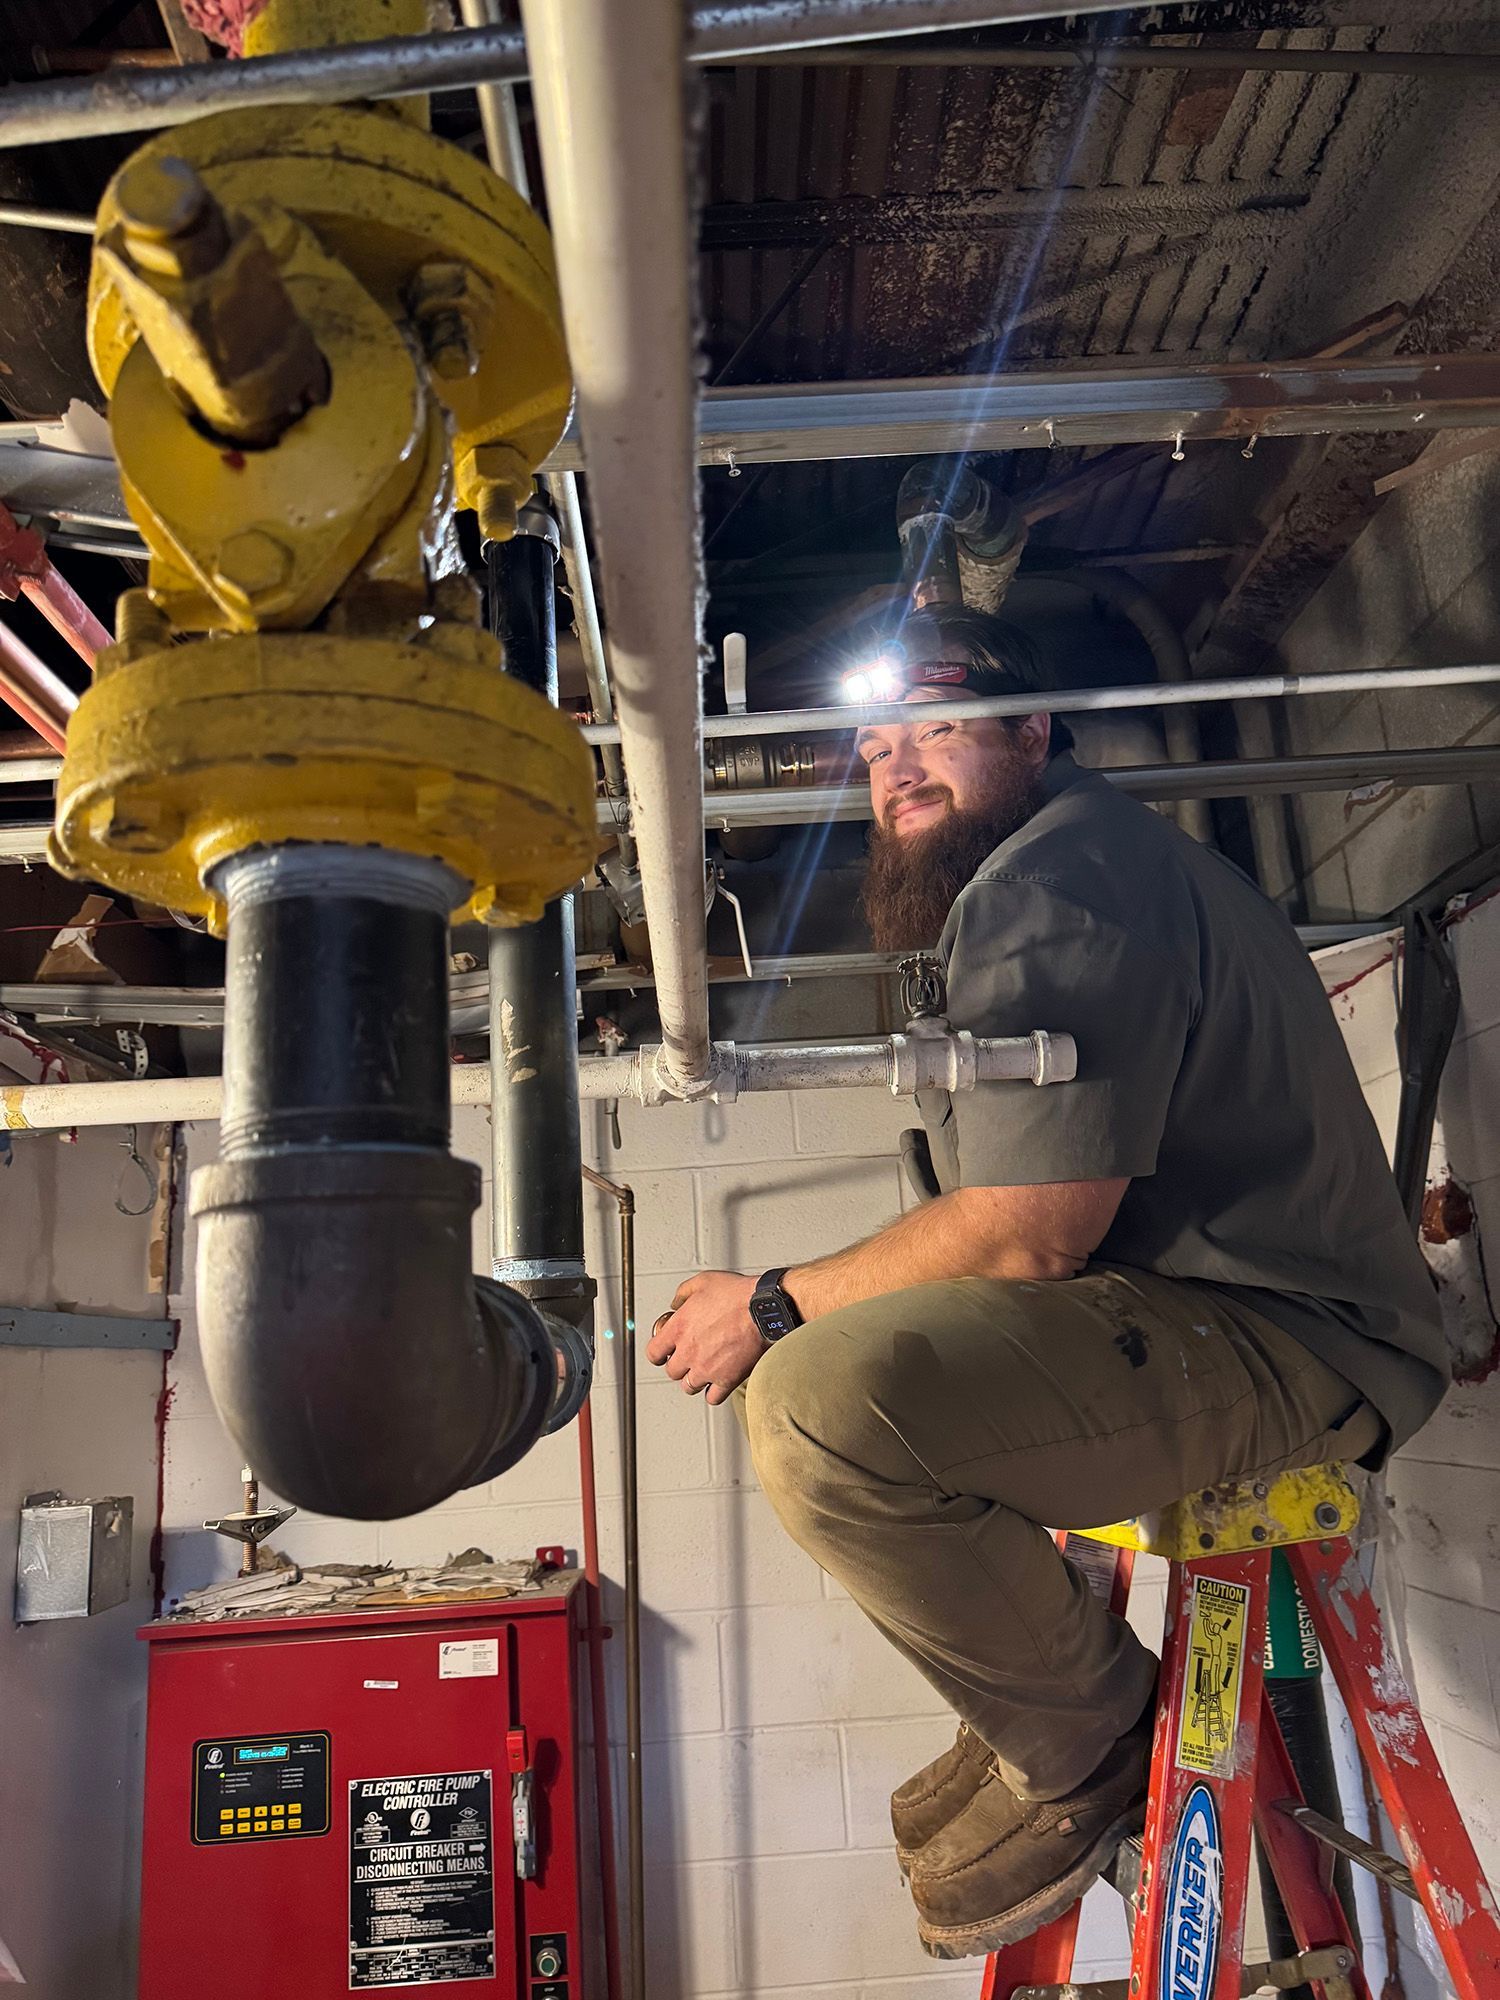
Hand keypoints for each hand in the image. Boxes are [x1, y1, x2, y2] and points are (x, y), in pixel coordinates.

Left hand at [645, 1270, 764, 1405]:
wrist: (764, 1310)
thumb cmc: (737, 1294)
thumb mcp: (703, 1281)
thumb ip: (683, 1293)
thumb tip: (675, 1303)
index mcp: (678, 1328)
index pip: (653, 1353)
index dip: (659, 1353)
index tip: (665, 1352)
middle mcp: (688, 1352)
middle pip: (672, 1372)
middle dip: (679, 1365)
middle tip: (690, 1356)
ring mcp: (706, 1369)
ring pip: (689, 1387)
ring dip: (694, 1379)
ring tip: (704, 1369)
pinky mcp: (726, 1379)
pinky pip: (712, 1397)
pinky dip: (713, 1392)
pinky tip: (718, 1382)